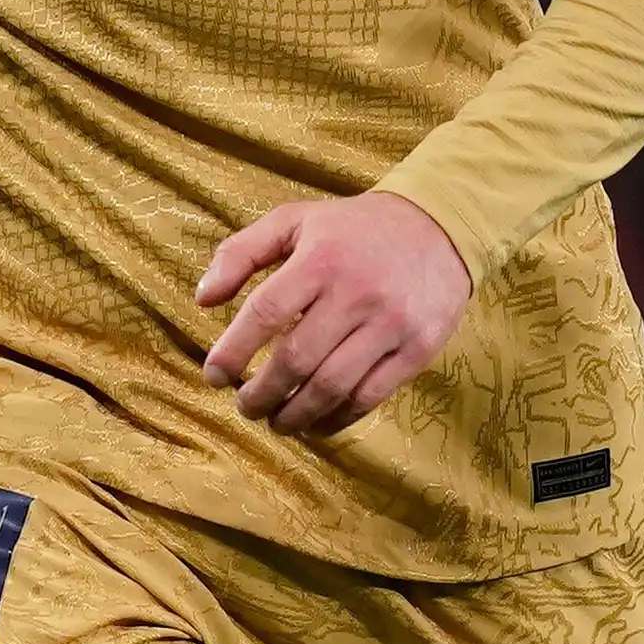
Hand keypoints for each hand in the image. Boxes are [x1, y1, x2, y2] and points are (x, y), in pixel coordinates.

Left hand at [195, 192, 468, 436]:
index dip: (233, 351)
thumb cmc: (354, 229)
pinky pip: (369, 397)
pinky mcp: (417, 349)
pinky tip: (315, 423)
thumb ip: (241, 253)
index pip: (265, 313)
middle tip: (245, 406)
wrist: (441, 227)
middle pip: (296, 359)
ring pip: (332, 387)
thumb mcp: (295, 221)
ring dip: (294, 415)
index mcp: (321, 259)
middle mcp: (356, 293)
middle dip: (261, 393)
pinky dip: (335, 420)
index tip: (214, 375)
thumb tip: (203, 299)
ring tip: (276, 420)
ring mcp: (390, 324)